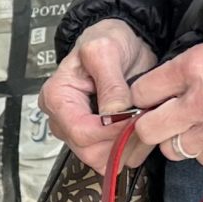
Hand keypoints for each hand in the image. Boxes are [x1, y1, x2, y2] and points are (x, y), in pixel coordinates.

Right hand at [40, 20, 161, 174]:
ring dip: (129, 147)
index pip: (80, 131)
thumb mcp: (107, 51)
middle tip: (144, 120)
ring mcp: (77, 132)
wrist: (121, 42)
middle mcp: (62, 120)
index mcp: (57, 97)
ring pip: (102, 160)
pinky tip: (141, 129)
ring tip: (145, 122)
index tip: (135, 118)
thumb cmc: (108, 41)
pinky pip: (113, 159)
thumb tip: (114, 113)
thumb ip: (111, 82)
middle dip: (121, 141)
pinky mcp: (95, 139)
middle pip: (89, 151)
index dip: (110, 131)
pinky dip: (132, 150)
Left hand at [128, 23, 202, 165]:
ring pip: (174, 150)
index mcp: (194, 67)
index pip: (141, 93)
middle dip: (150, 125)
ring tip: (196, 125)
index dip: (142, 97)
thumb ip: (188, 67)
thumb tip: (162, 86)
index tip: (148, 99)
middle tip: (161, 119)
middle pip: (148, 130)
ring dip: (179, 140)